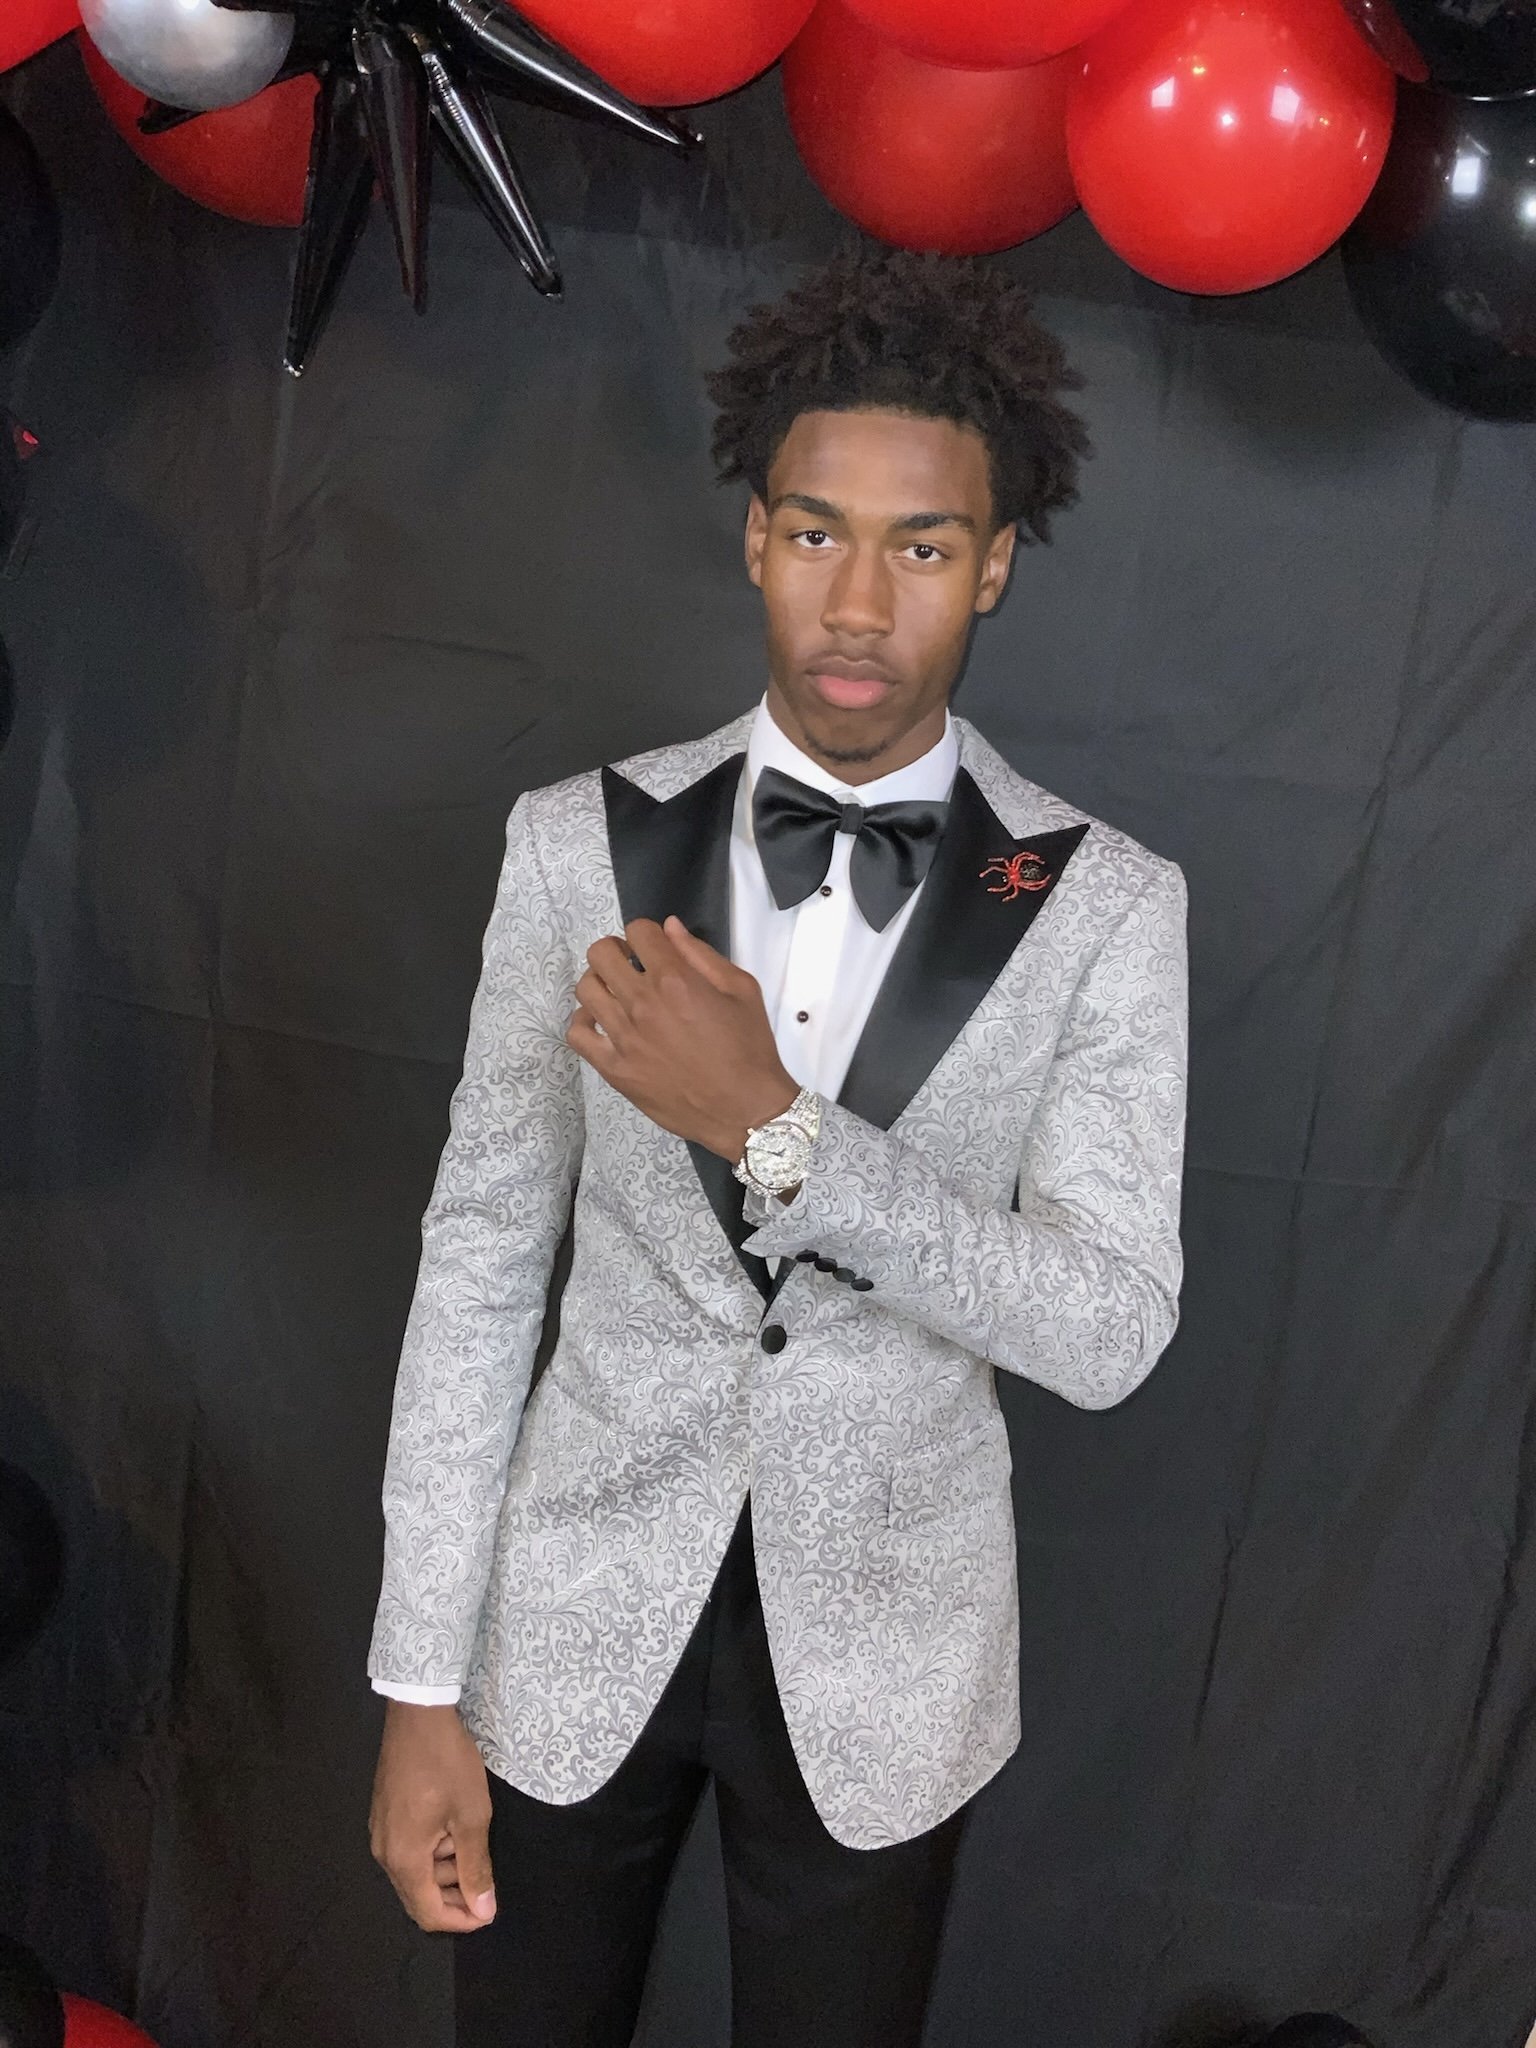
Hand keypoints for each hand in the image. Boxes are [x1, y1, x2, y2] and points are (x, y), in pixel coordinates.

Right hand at [370, 1701, 496, 1933]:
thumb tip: (483, 1910)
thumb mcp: (471, 1816)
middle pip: (417, 1897)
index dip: (461, 1920)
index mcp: (403, 1860)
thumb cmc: (448, 1764)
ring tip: (471, 1843)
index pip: (428, 1914)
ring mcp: (380, 1833)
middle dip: (453, 1897)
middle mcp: (384, 1854)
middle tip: (485, 1878)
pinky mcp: (383, 1815)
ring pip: (413, 1874)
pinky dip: (432, 1852)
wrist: (418, 1713)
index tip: (489, 1910)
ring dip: (444, 1871)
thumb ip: (476, 1868)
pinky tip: (452, 1829)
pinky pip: (407, 1851)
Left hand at [567, 916, 797, 1161]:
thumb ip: (701, 954)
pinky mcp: (614, 1069)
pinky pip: (577, 1034)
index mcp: (675, 979)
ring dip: (600, 982)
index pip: (638, 931)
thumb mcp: (741, 989)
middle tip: (633, 967)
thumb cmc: (749, 1048)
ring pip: (585, 989)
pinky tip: (604, 1024)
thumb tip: (669, 926)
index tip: (655, 948)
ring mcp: (624, 1038)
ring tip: (618, 994)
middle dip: (617, 951)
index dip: (646, 934)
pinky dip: (585, 1022)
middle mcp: (642, 1003)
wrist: (745, 1109)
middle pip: (601, 954)